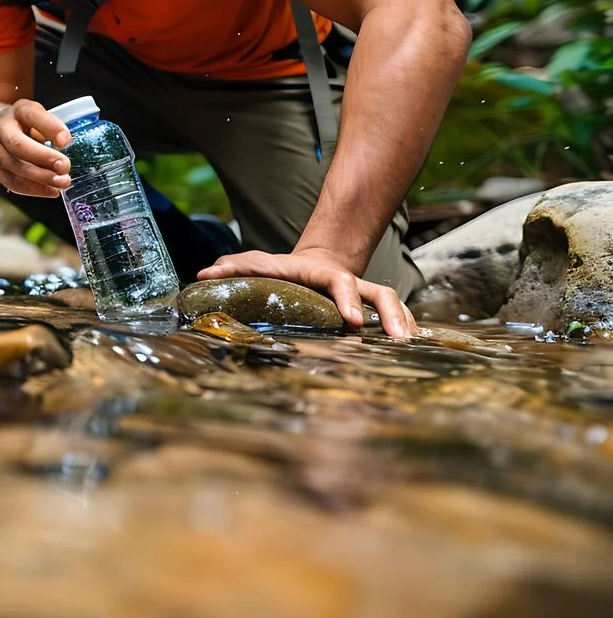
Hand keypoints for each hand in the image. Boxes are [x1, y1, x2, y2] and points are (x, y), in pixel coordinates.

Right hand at [0, 100, 71, 197]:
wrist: (6, 131)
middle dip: (42, 157)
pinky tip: (51, 191)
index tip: (66, 140)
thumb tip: (66, 142)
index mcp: (19, 110)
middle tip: (65, 166)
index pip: (31, 115)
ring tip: (62, 182)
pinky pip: (12, 182)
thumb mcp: (44, 117)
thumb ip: (54, 128)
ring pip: (13, 166)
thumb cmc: (32, 124)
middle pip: (17, 144)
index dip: (49, 127)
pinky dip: (33, 189)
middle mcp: (2, 128)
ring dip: (40, 177)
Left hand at [197, 246, 417, 338]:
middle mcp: (350, 284)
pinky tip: (414, 353)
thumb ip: (232, 268)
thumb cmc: (280, 269)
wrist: (310, 264)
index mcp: (323, 274)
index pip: (340, 281)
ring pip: (392, 306)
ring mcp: (363, 297)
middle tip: (401, 339)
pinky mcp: (369, 311)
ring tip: (412, 349)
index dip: (347, 297)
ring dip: (405, 325)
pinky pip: (394, 319)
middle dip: (392, 315)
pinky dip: (405, 332)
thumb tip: (203, 275)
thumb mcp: (255, 264)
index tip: (351, 319)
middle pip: (380, 293)